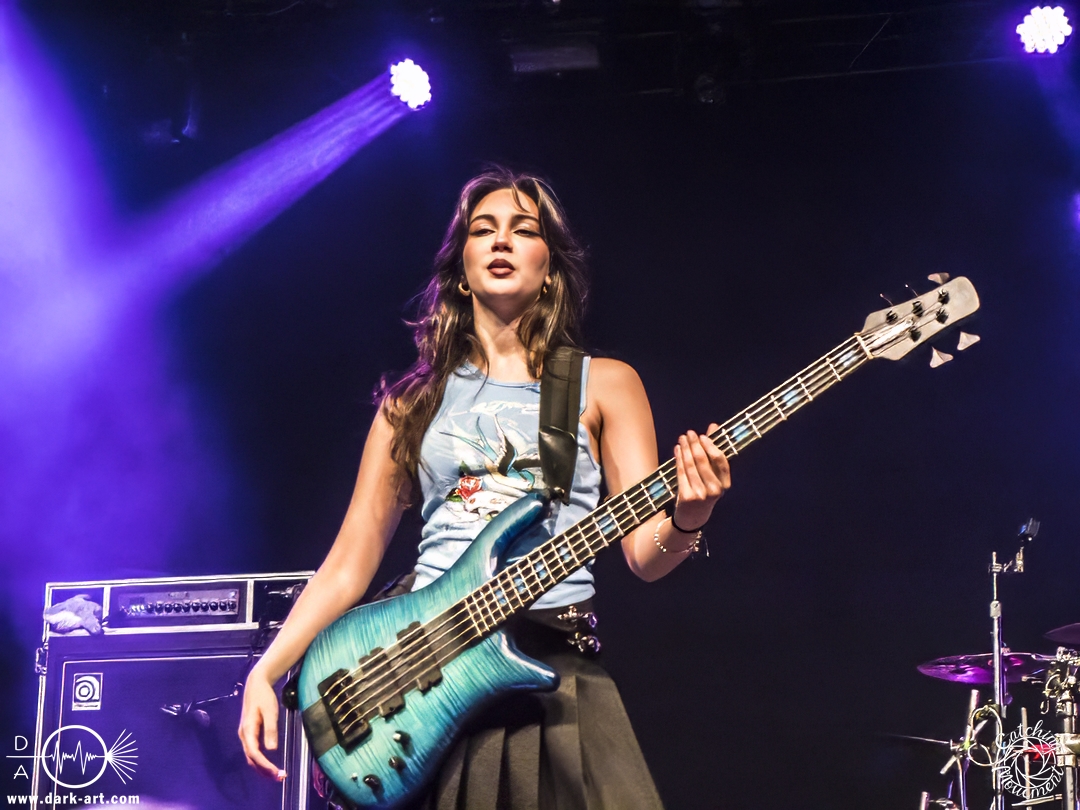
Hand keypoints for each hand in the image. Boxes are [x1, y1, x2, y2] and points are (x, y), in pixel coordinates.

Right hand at [238, 667, 286, 781]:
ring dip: (262, 767)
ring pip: (252, 757)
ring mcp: (245, 735)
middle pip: (252, 758)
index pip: (254, 753)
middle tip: (280, 777)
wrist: (256, 684)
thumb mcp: (270, 711)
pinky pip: (253, 751)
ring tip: (276, 774)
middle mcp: (244, 735)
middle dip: (264, 770)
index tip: (276, 772)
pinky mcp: (250, 733)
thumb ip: (270, 729)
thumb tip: (272, 749)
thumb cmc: (264, 696)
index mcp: (247, 731)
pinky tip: (269, 764)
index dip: (265, 765)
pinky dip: (261, 761)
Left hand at [672, 423, 729, 530]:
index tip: (703, 435)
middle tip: (689, 433)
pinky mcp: (687, 497)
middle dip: (695, 445)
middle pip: (703, 462)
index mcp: (725, 484)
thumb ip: (713, 450)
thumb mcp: (712, 474)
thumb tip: (714, 426)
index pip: (721, 461)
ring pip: (691, 466)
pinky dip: (678, 459)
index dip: (711, 446)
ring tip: (682, 438)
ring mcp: (701, 495)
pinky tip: (677, 450)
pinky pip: (681, 473)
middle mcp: (715, 490)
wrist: (692, 517)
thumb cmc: (704, 490)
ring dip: (685, 449)